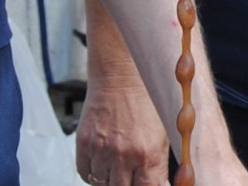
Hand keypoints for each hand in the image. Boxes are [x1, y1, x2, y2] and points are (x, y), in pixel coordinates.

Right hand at [76, 69, 169, 185]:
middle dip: (127, 184)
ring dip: (109, 178)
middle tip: (131, 174)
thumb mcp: (163, 133)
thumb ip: (159, 165)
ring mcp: (101, 148)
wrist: (122, 73)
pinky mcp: (84, 141)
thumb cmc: (147, 100)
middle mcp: (123, 154)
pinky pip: (84, 172)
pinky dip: (92, 172)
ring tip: (117, 164)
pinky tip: (102, 161)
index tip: (145, 183)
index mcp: (149, 153)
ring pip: (101, 183)